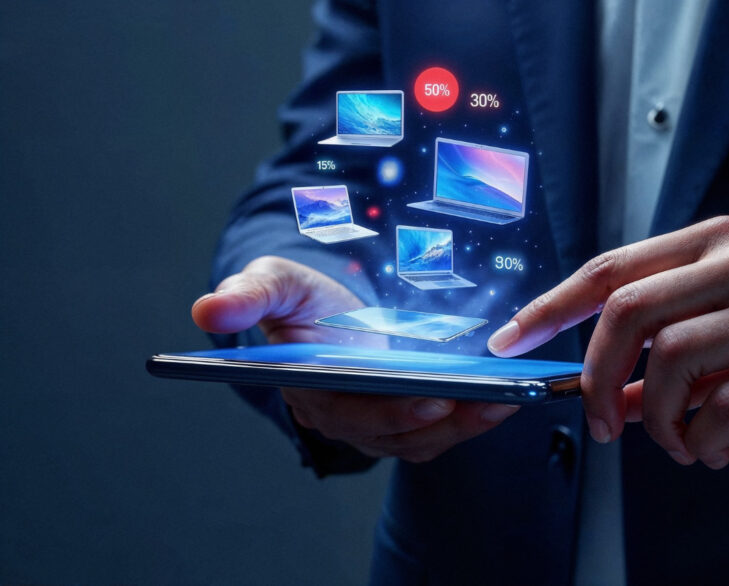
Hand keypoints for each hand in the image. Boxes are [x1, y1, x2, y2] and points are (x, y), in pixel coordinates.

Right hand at [192, 256, 518, 462]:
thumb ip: (248, 295)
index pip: (348, 411)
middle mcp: (340, 417)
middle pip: (394, 430)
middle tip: (487, 400)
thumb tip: (207, 309)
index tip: (430, 398)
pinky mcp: (402, 421)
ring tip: (509, 400)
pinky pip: (438, 431)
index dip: (390, 410)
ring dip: (466, 423)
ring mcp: (373, 424)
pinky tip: (505, 399)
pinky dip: (471, 419)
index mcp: (307, 389)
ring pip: (422, 437)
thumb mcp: (274, 284)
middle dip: (443, 419)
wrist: (324, 311)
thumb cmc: (299, 299)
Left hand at [487, 216, 728, 468]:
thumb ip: (663, 345)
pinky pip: (725, 409)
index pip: (611, 267)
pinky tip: (709, 449)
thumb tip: (607, 395)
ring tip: (673, 442)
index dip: (551, 306)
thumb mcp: (726, 317)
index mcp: (712, 241)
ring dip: (656, 418)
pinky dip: (700, 440)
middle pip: (629, 311)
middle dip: (596, 377)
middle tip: (598, 422)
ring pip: (673, 361)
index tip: (510, 340)